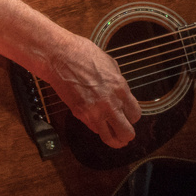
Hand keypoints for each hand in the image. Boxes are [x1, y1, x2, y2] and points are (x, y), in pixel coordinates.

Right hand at [45, 32, 141, 147]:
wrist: (60, 57)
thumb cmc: (84, 55)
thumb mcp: (111, 65)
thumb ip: (118, 83)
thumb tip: (121, 93)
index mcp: (120, 89)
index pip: (135, 114)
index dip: (133, 117)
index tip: (129, 116)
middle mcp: (110, 104)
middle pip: (127, 132)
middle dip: (127, 134)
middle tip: (125, 134)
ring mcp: (94, 112)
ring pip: (110, 138)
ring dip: (114, 139)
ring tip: (115, 140)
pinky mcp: (80, 115)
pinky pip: (94, 129)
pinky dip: (97, 129)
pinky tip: (98, 125)